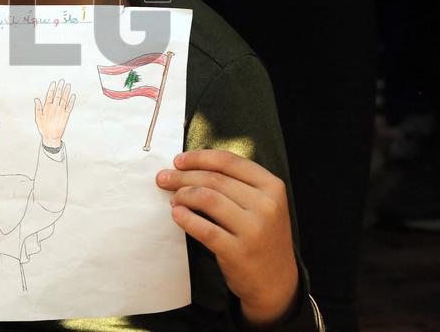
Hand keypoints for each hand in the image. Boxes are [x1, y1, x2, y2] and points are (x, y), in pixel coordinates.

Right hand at [33, 79, 75, 148]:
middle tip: (62, 81)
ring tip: (68, 85)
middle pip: (58, 95)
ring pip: (64, 99)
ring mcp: (61, 111)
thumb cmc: (44, 128)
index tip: (54, 83)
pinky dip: (71, 101)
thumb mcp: (38, 118)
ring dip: (66, 92)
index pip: (50, 95)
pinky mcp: (66, 115)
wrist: (51, 136)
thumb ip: (37, 108)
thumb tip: (36, 99)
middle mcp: (55, 108)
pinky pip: (69, 107)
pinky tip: (73, 96)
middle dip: (60, 87)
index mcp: (47, 107)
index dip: (52, 89)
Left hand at [156, 150, 298, 326]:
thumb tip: (190, 166)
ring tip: (173, 199)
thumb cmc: (261, 235)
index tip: (178, 160)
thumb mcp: (262, 204)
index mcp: (272, 186)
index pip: (228, 161)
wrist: (276, 281)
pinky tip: (176, 214)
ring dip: (182, 195)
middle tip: (163, 178)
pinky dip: (186, 218)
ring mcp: (254, 229)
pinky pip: (204, 228)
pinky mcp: (239, 251)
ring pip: (207, 198)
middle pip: (214, 179)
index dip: (198, 158)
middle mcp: (266, 205)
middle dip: (182, 176)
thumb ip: (237, 183)